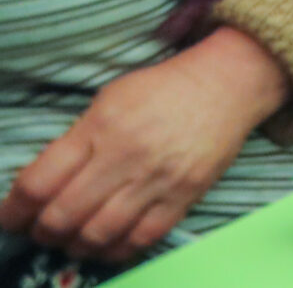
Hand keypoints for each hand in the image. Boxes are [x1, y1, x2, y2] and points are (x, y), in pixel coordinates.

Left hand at [1, 27, 288, 260]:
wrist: (228, 83)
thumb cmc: (163, 88)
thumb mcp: (110, 99)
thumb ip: (76, 140)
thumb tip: (43, 185)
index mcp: (100, 127)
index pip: (39, 183)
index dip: (13, 210)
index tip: (8, 217)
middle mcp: (125, 156)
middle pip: (63, 215)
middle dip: (42, 231)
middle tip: (41, 230)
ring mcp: (157, 179)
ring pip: (97, 234)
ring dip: (74, 245)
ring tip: (71, 239)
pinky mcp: (185, 195)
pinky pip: (140, 239)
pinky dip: (114, 251)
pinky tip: (105, 245)